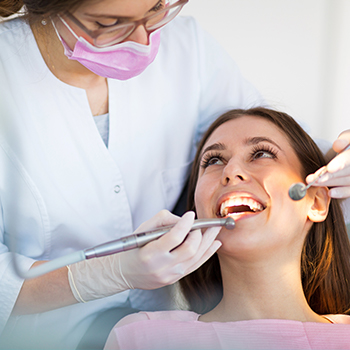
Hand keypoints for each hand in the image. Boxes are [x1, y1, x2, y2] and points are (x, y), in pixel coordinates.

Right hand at [67, 210, 221, 301]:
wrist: (126, 272)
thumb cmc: (134, 248)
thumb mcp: (144, 229)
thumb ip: (164, 221)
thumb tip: (185, 220)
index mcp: (151, 253)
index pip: (174, 237)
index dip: (185, 224)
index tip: (191, 214)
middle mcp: (162, 266)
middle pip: (190, 249)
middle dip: (201, 234)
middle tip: (204, 224)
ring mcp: (171, 275)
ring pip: (196, 257)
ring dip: (208, 242)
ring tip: (215, 230)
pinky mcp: (176, 278)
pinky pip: (196, 265)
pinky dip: (208, 253)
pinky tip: (215, 244)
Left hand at [306, 129, 349, 197]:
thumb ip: (345, 139)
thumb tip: (337, 145)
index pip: (349, 159)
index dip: (340, 163)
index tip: (329, 169)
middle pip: (345, 172)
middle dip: (328, 176)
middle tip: (312, 179)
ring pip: (345, 181)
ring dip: (328, 183)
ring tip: (313, 183)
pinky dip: (341, 192)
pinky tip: (330, 192)